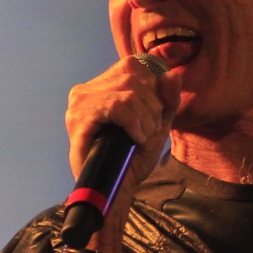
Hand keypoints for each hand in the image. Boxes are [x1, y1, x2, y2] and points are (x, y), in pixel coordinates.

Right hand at [65, 55, 180, 227]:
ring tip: (141, 137)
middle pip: (134, 75)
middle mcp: (88, 89)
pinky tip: (134, 138)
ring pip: (128, 91)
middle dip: (152, 106)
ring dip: (145, 118)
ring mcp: (80, 102)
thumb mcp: (158, 125)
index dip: (154, 88)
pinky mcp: (80, 118)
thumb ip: (167, 100)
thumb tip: (172, 75)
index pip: (136, 65)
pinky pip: (118, 106)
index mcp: (102, 86)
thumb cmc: (132, 159)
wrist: (115, 188)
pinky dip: (134, 123)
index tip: (154, 116)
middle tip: (148, 131)